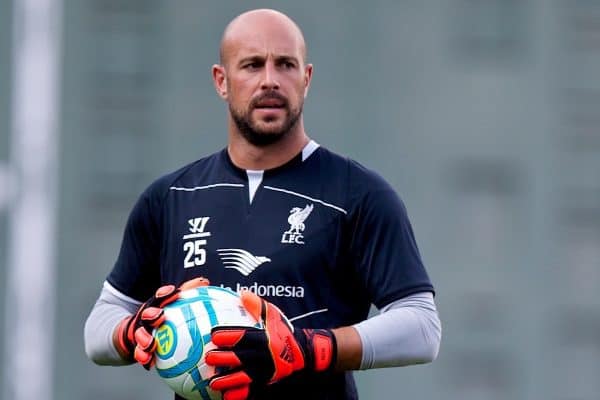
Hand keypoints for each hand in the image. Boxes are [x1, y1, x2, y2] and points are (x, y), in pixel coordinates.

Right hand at [114, 277, 209, 368]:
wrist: (136, 334)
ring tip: (150, 344)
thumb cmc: (163, 318)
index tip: (173, 291)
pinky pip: (139, 354)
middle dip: (151, 314)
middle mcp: (146, 319)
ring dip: (144, 339)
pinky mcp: (137, 348)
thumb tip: (204, 281)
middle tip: (159, 316)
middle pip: (147, 314)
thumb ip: (187, 293)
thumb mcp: (173, 304)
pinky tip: (149, 364)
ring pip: (140, 335)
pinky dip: (144, 358)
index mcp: (155, 306)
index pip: (159, 297)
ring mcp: (140, 333)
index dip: (164, 293)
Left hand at [205, 290, 336, 399]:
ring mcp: (264, 370)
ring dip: (228, 380)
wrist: (302, 352)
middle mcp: (264, 355)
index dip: (229, 336)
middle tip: (209, 358)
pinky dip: (239, 393)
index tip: (214, 335)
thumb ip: (257, 305)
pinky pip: (251, 388)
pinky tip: (227, 395)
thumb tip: (242, 294)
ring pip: (244, 376)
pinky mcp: (265, 380)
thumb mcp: (273, 315)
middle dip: (224, 359)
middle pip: (241, 357)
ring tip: (212, 383)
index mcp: (264, 338)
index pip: (244, 336)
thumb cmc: (283, 331)